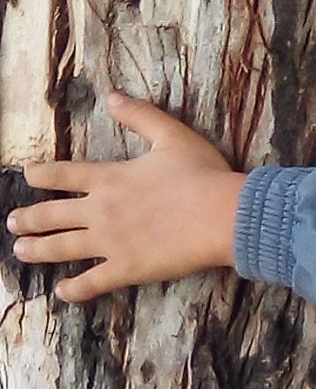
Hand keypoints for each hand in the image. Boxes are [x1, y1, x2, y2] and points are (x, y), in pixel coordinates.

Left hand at [5, 92, 246, 303]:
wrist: (221, 214)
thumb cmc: (201, 174)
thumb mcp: (171, 135)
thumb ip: (139, 116)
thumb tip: (111, 96)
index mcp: (110, 178)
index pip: (65, 174)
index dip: (42, 174)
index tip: (27, 175)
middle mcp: (101, 210)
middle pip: (54, 214)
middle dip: (30, 218)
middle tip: (13, 222)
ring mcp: (110, 242)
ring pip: (62, 247)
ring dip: (38, 249)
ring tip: (20, 250)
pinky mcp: (126, 269)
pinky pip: (92, 282)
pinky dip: (73, 289)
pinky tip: (61, 292)